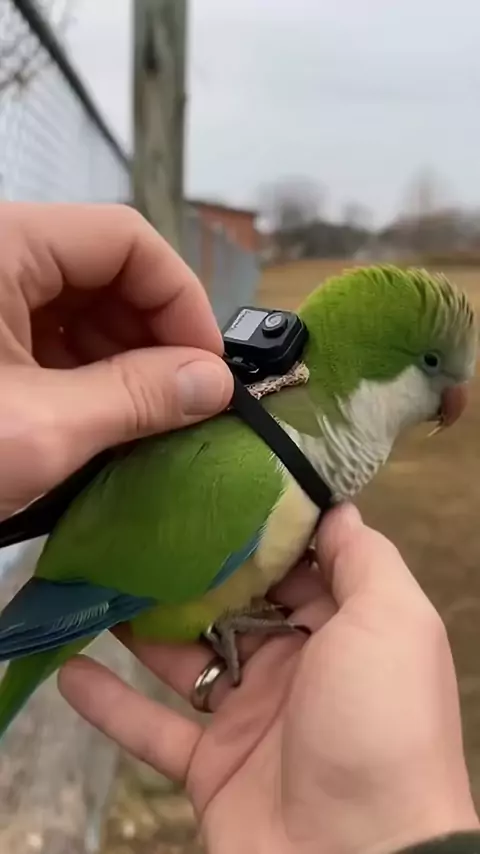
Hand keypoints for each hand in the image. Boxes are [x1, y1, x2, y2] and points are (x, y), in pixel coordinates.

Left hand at [0, 202, 232, 519]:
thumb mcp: (39, 430)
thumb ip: (137, 399)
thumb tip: (214, 384)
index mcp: (0, 244)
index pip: (126, 239)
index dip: (181, 299)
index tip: (206, 368)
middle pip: (106, 269)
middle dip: (154, 335)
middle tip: (181, 402)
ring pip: (80, 303)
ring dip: (124, 358)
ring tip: (143, 417)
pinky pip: (48, 333)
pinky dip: (85, 372)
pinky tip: (100, 416)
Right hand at [59, 503, 478, 853]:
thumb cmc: (380, 723)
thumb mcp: (392, 621)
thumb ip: (363, 558)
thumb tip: (335, 504)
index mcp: (344, 629)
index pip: (298, 563)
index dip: (260, 527)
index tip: (214, 483)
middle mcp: (298, 667)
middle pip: (235, 605)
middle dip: (194, 569)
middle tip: (142, 523)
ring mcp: (251, 718)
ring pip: (187, 659)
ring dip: (144, 627)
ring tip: (99, 579)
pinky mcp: (211, 767)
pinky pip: (152, 728)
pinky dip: (111, 704)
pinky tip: (70, 670)